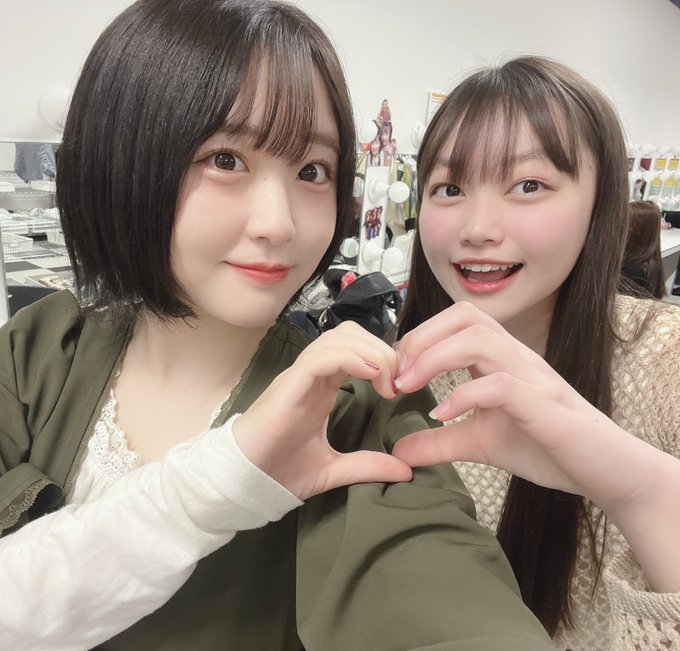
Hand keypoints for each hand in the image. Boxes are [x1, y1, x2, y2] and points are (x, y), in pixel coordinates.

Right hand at [233, 322, 411, 499]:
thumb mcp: (335, 469)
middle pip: (349, 334)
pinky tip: (369, 375)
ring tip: (386, 381)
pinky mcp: (288, 387)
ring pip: (336, 339)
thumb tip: (405, 470)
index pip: (355, 349)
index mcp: (322, 388)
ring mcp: (299, 378)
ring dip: (369, 351)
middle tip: (397, 380)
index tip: (401, 385)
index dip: (382, 357)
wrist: (244, 483)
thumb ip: (368, 465)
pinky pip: (319, 358)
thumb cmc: (280, 471)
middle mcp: (312, 375)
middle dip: (380, 348)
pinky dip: (349, 358)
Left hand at [392, 302, 658, 511]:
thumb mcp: (481, 443)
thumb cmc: (548, 447)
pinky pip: (502, 385)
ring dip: (436, 358)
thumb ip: (440, 442)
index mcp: (501, 359)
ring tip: (410, 387)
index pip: (457, 321)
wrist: (606, 471)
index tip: (394, 373)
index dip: (418, 338)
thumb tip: (398, 451)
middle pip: (465, 317)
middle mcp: (516, 358)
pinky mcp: (544, 406)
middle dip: (421, 338)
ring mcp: (532, 378)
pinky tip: (442, 414)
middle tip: (397, 377)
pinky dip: (465, 395)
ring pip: (481, 338)